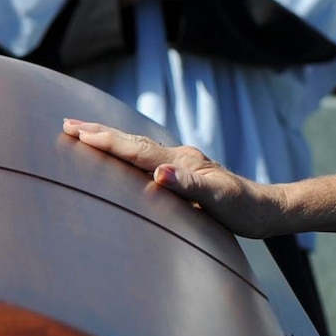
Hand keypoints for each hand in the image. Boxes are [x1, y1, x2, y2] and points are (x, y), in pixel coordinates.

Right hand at [64, 119, 294, 238]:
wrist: (268, 210)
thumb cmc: (244, 209)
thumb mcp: (219, 200)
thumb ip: (189, 186)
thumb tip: (160, 172)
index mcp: (183, 162)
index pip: (137, 150)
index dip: (106, 141)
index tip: (76, 132)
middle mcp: (180, 157)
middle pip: (133, 142)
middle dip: (99, 133)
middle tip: (67, 125)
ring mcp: (183, 163)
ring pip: (139, 147)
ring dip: (111, 139)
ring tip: (84, 133)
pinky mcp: (185, 172)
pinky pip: (147, 158)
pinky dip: (127, 152)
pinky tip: (121, 154)